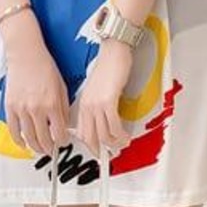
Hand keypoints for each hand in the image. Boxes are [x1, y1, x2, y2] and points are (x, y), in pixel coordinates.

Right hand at [3, 37, 69, 156]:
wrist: (26, 54)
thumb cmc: (44, 66)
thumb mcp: (62, 88)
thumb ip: (63, 108)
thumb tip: (64, 124)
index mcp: (52, 104)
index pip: (60, 134)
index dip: (62, 141)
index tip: (62, 141)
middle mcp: (36, 109)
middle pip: (44, 140)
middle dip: (49, 148)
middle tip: (51, 149)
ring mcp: (22, 109)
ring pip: (29, 138)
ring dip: (35, 147)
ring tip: (40, 148)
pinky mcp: (10, 107)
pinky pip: (13, 130)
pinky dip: (19, 140)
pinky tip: (23, 143)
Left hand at [73, 40, 132, 157]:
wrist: (114, 51)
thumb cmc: (109, 67)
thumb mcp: (98, 90)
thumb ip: (97, 105)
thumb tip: (104, 121)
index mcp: (83, 103)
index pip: (81, 131)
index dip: (90, 144)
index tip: (98, 151)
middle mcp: (87, 105)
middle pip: (89, 137)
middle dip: (100, 149)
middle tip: (110, 154)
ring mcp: (96, 104)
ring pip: (102, 135)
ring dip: (114, 143)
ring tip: (122, 144)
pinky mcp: (108, 101)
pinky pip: (114, 126)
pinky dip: (120, 135)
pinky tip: (126, 136)